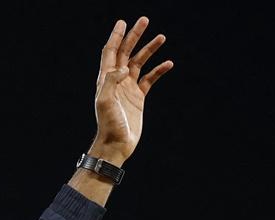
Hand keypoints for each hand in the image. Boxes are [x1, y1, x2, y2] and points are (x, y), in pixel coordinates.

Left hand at [89, 16, 172, 164]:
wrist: (116, 145)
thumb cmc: (108, 125)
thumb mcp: (105, 102)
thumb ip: (111, 81)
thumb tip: (124, 67)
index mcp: (106, 80)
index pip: (110, 52)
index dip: (116, 37)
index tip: (123, 22)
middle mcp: (116, 81)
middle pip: (126, 52)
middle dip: (134, 36)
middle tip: (144, 20)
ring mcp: (128, 88)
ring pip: (139, 63)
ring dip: (149, 50)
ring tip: (161, 37)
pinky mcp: (138, 98)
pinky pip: (150, 79)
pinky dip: (159, 70)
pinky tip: (168, 63)